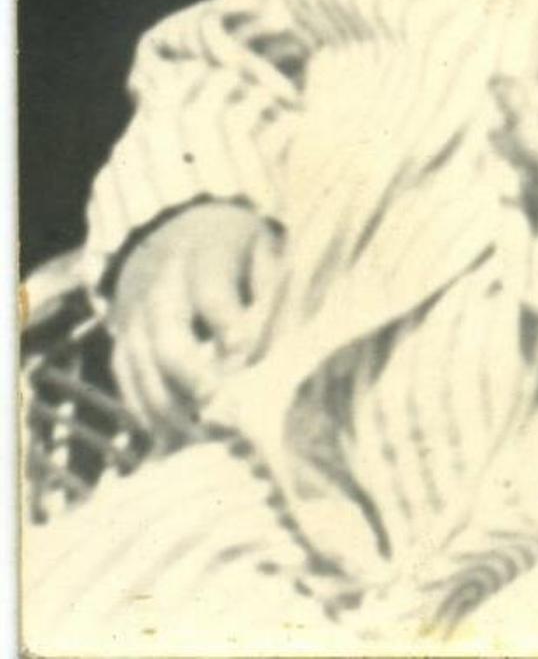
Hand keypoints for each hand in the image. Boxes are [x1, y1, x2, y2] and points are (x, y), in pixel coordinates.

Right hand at [109, 200, 282, 437]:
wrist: (172, 228)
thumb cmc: (234, 248)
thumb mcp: (261, 248)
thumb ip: (272, 289)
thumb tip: (284, 340)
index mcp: (204, 254)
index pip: (211, 288)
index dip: (227, 321)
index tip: (243, 351)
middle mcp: (162, 285)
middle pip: (167, 336)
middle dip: (190, 376)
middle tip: (219, 407)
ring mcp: (136, 314)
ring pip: (142, 368)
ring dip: (170, 409)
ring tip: (203, 438)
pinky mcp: (124, 338)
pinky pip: (128, 380)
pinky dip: (147, 412)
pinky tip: (173, 438)